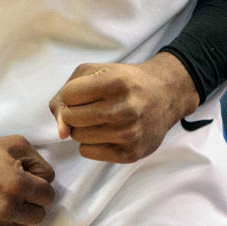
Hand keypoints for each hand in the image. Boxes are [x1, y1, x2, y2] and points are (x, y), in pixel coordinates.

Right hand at [0, 135, 55, 225]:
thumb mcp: (13, 144)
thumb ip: (38, 162)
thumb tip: (48, 182)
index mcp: (18, 185)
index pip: (48, 196)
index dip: (38, 186)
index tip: (25, 181)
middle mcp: (7, 210)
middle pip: (39, 215)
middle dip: (29, 203)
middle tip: (9, 191)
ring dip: (13, 216)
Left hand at [48, 56, 198, 163]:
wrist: (165, 96)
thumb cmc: (125, 82)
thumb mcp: (96, 72)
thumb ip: (66, 93)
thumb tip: (61, 132)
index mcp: (116, 82)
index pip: (69, 95)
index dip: (72, 93)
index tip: (85, 92)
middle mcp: (124, 109)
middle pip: (71, 118)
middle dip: (74, 112)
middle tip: (91, 107)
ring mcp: (128, 134)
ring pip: (77, 136)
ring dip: (82, 128)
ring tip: (101, 119)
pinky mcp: (130, 154)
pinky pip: (87, 152)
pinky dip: (91, 143)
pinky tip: (106, 133)